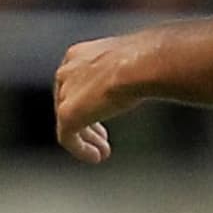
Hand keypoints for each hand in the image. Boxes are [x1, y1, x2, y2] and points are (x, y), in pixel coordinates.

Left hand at [53, 34, 141, 164]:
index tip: (103, 112)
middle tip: (101, 137)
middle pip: (69, 101)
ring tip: (101, 152)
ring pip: (69, 121)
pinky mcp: (67, 115)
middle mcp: (67, 71)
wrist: (139, 64)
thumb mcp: (131, 62)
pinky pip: (68, 138)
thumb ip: (126, 72)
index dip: (90, 100)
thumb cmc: (144, 59)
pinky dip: (81, 150)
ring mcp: (66, 94)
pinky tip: (96, 157)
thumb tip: (146, 79)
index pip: (76, 81)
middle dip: (87, 121)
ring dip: (86, 138)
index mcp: (79, 55)